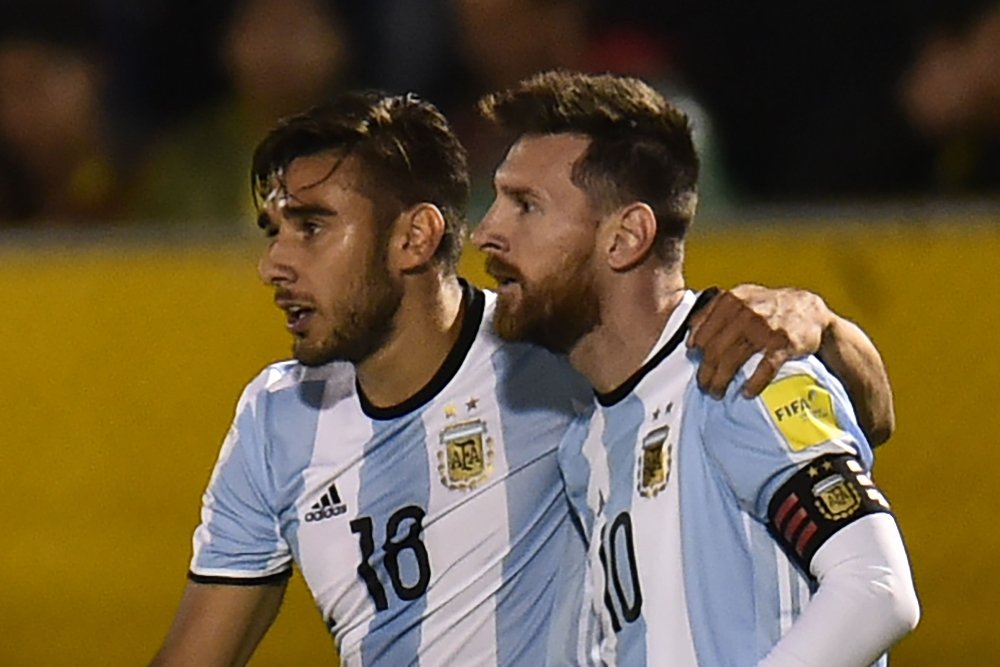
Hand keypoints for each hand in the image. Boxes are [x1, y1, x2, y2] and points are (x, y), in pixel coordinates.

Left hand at [687, 285, 832, 397]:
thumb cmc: (770, 306)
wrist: (809, 310)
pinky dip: (754, 383)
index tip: (693, 361)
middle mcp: (747, 312)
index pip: (704, 329)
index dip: (696, 349)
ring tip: (718, 392)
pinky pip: (765, 368)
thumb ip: (716, 310)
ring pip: (734, 359)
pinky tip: (746, 393)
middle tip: (704, 385)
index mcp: (733, 300)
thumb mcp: (742, 298)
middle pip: (716, 348)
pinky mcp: (784, 344)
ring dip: (722, 380)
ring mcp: (766, 328)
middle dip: (706, 371)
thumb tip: (691, 332)